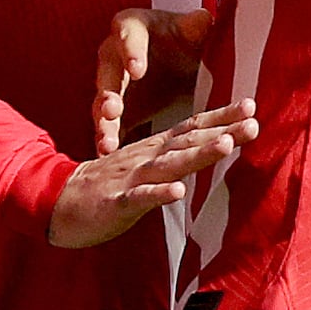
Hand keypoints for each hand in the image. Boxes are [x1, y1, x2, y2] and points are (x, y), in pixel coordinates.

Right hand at [51, 107, 256, 246]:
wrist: (58, 200)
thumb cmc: (108, 185)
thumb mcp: (144, 163)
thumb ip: (172, 153)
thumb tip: (207, 143)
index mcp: (154, 148)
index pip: (191, 127)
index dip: (221, 117)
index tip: (251, 107)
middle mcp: (146, 157)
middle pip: (187, 141)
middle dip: (221, 131)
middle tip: (252, 122)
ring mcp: (131, 178)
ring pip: (167, 164)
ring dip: (196, 155)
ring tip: (224, 145)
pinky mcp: (116, 201)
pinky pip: (138, 197)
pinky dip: (158, 194)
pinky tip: (178, 192)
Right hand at [90, 5, 225, 151]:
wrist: (178, 60)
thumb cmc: (182, 39)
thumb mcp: (192, 30)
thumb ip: (196, 26)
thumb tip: (202, 19)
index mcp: (131, 28)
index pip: (127, 35)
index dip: (130, 53)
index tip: (137, 70)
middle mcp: (113, 56)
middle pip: (107, 74)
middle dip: (108, 94)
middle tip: (112, 110)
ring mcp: (110, 84)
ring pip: (102, 104)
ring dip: (104, 124)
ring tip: (107, 142)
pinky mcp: (114, 109)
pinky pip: (107, 125)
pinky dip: (108, 139)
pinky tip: (110, 155)